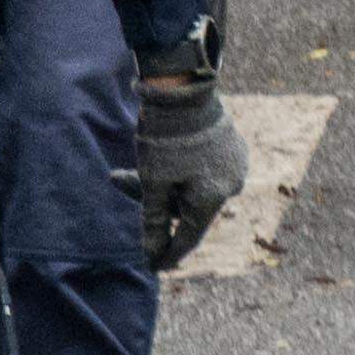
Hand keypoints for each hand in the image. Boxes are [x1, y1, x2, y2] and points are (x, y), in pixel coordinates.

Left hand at [131, 71, 251, 269]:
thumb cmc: (165, 136)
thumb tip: (151, 254)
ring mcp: (235, 167)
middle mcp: (230, 187)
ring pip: (195, 187)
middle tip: (120, 180)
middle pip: (187, 209)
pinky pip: (205, 170)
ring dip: (166, 182)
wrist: (183, 87)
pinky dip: (182, 169)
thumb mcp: (152, 181)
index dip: (167, 254)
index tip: (154, 267)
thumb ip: (152, 220)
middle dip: (155, 202)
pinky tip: (162, 153)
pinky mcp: (233, 149)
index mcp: (211, 200)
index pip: (187, 238)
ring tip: (130, 161)